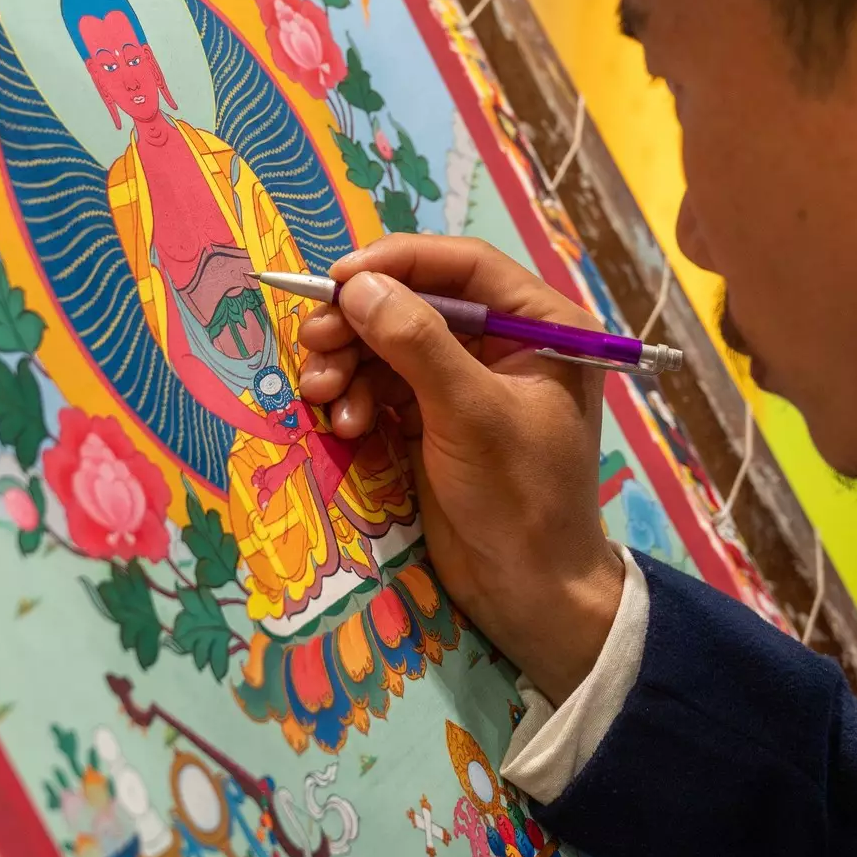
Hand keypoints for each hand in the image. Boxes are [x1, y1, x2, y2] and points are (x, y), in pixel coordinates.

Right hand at [296, 235, 623, 702]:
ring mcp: (469, 382)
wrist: (528, 594)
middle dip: (362, 320)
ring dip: (351, 362)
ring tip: (322, 393)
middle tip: (314, 341)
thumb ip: (416, 343)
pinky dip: (359, 397)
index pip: (465, 266)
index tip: (340, 279)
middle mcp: (507, 344)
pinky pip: (386, 385)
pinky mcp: (437, 420)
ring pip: (392, 343)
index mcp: (542, 325)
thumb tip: (359, 285)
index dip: (399, 262)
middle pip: (419, 301)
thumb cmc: (521, 498)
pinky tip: (346, 424)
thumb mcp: (470, 414)